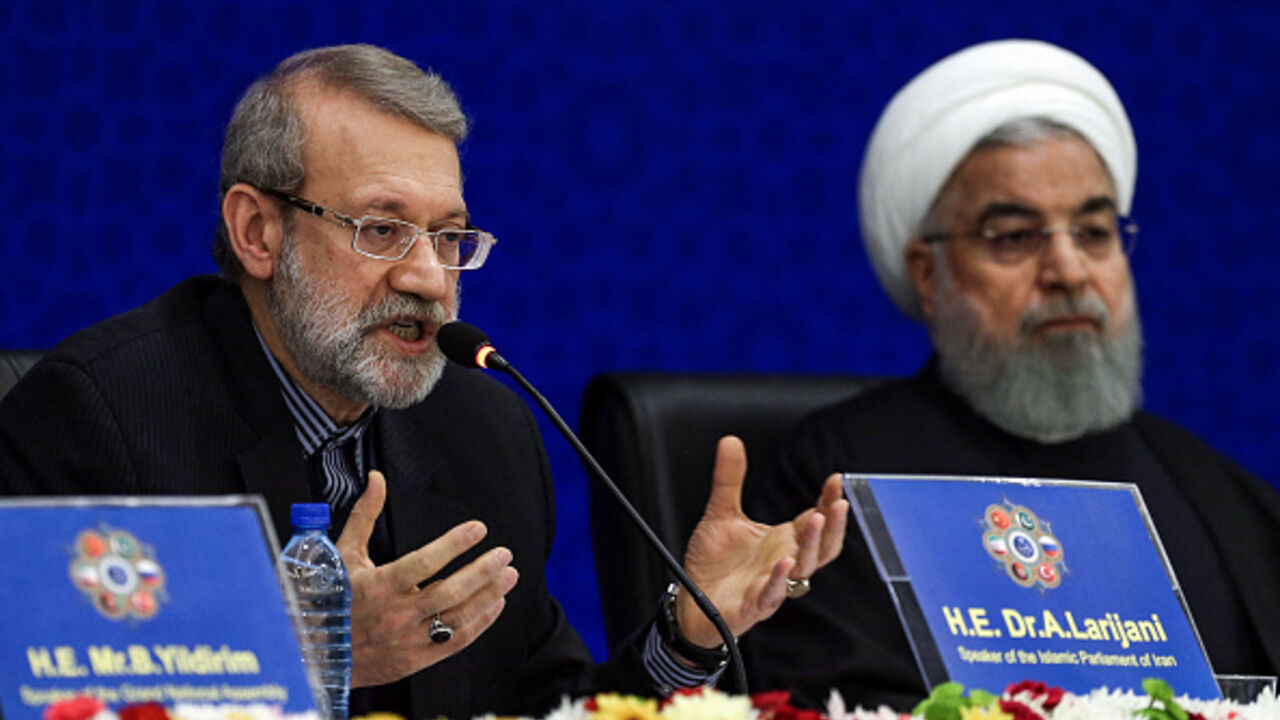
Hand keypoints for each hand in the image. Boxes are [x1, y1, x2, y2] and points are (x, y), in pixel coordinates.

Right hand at [337, 470, 519, 686]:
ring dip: (488, 596)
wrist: (316, 655)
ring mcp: (407, 641)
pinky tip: (496, 604)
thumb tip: (377, 479)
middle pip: (448, 593)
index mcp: (376, 587)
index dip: (452, 545)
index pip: (422, 563)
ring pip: (457, 619)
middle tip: (504, 554)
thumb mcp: (343, 555)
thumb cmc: (330, 599)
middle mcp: (394, 616)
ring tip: (508, 576)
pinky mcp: (416, 660)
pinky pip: (456, 642)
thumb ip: (364, 515)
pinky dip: (480, 623)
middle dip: (481, 572)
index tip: (478, 529)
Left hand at [675, 436, 846, 647]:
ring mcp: (772, 584)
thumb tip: (731, 441)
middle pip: (821, 546)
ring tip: (814, 520)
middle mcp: (784, 562)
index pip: (814, 519)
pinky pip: (773, 594)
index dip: (828, 501)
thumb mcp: (721, 514)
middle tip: (838, 502)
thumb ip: (729, 479)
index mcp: (782, 540)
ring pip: (803, 568)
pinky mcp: (754, 604)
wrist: (691, 600)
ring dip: (811, 545)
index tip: (836, 479)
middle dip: (832, 524)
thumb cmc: (714, 562)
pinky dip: (780, 580)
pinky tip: (783, 563)